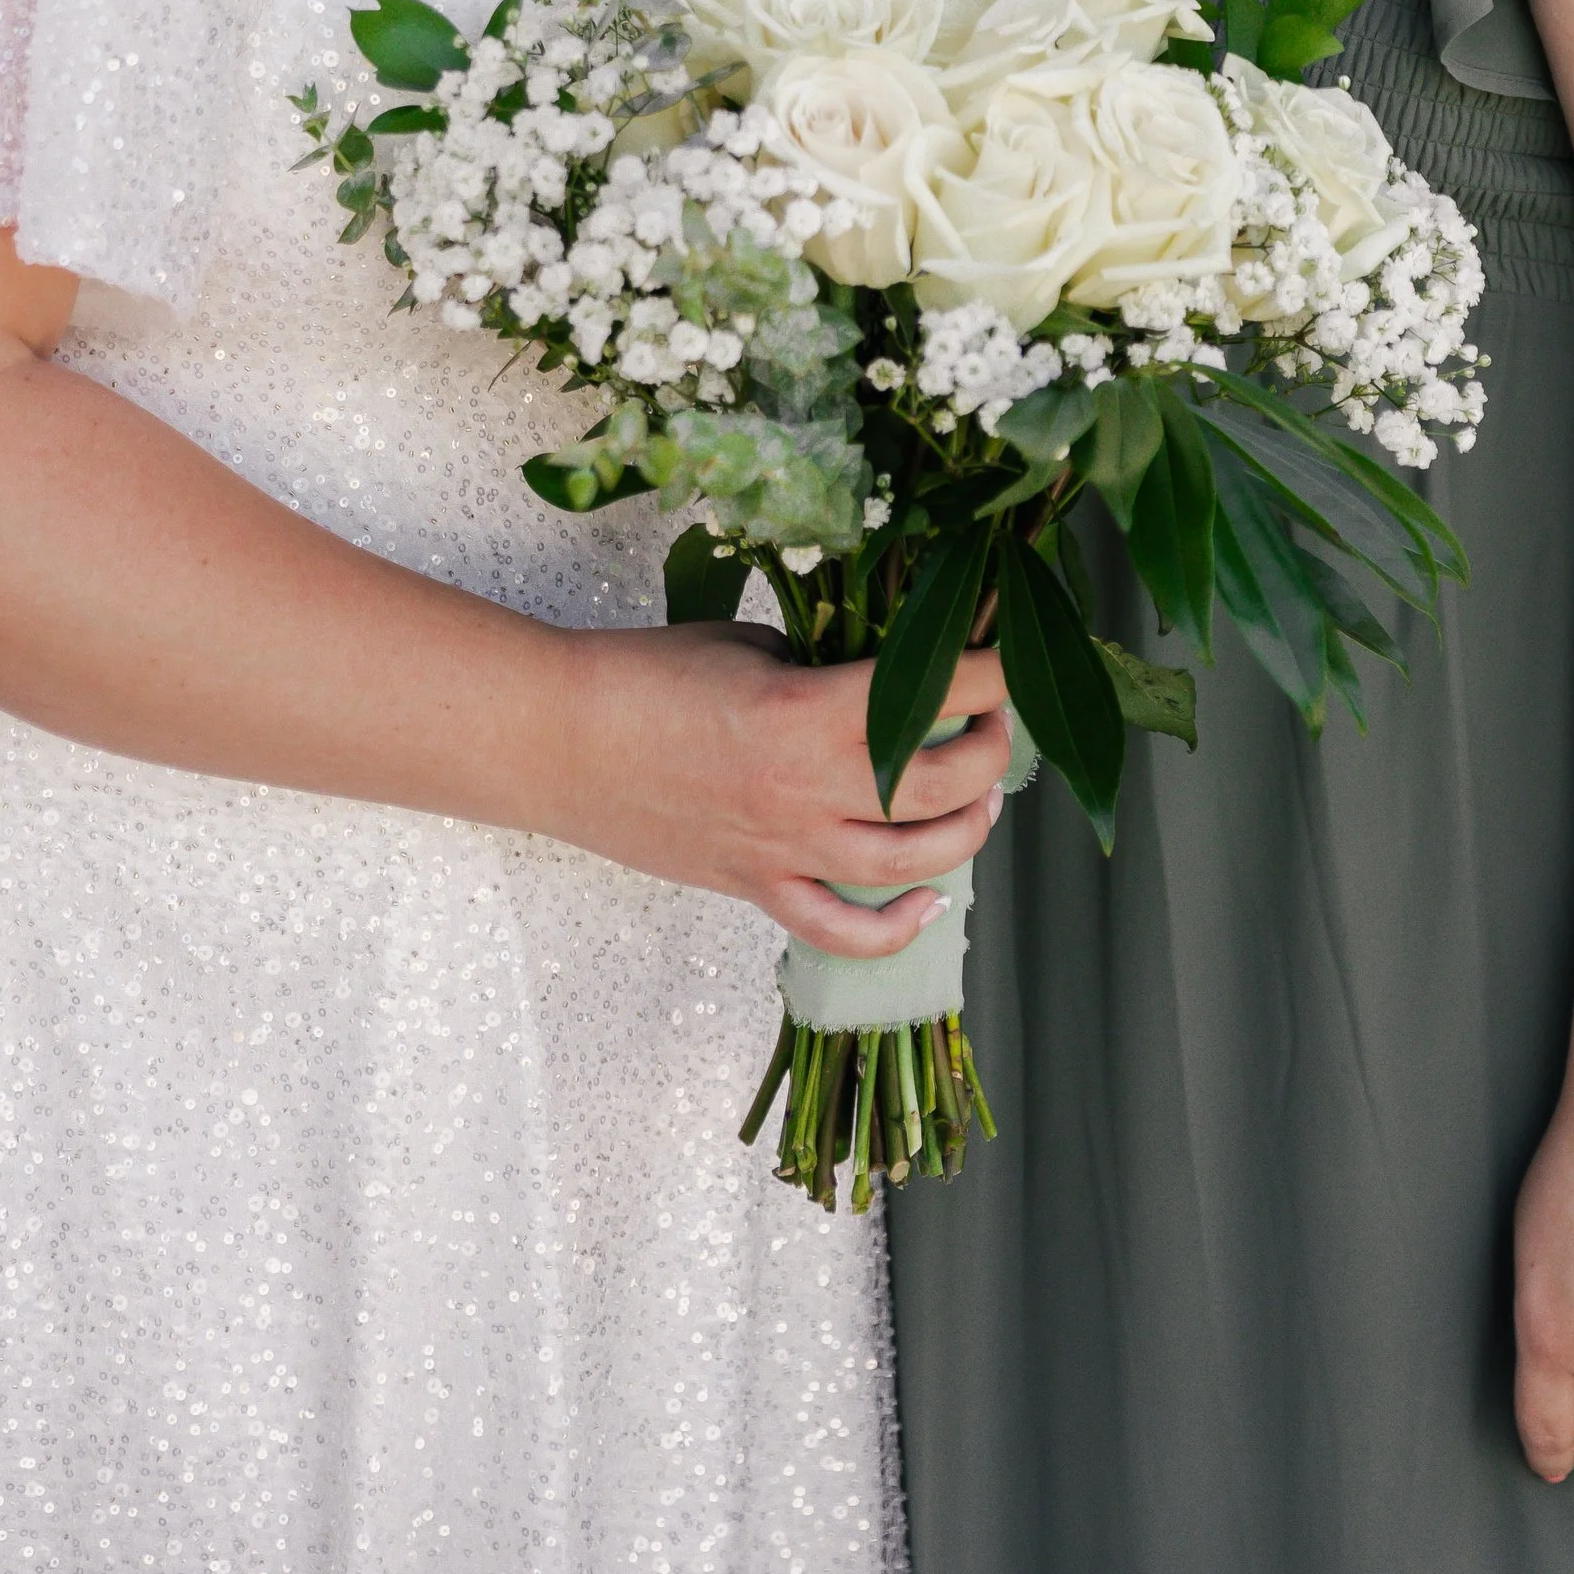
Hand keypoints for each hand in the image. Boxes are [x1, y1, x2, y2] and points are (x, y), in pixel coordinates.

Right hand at [538, 623, 1013, 957]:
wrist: (561, 737)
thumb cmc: (646, 675)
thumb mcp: (753, 644)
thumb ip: (825, 667)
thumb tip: (885, 682)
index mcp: (810, 712)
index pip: (936, 693)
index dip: (991, 670)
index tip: (1012, 648)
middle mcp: (809, 790)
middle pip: (944, 784)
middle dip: (992, 747)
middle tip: (997, 719)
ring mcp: (784, 849)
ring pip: (910, 864)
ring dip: (966, 831)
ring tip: (981, 798)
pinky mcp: (755, 886)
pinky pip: (840, 930)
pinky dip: (895, 927)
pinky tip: (928, 901)